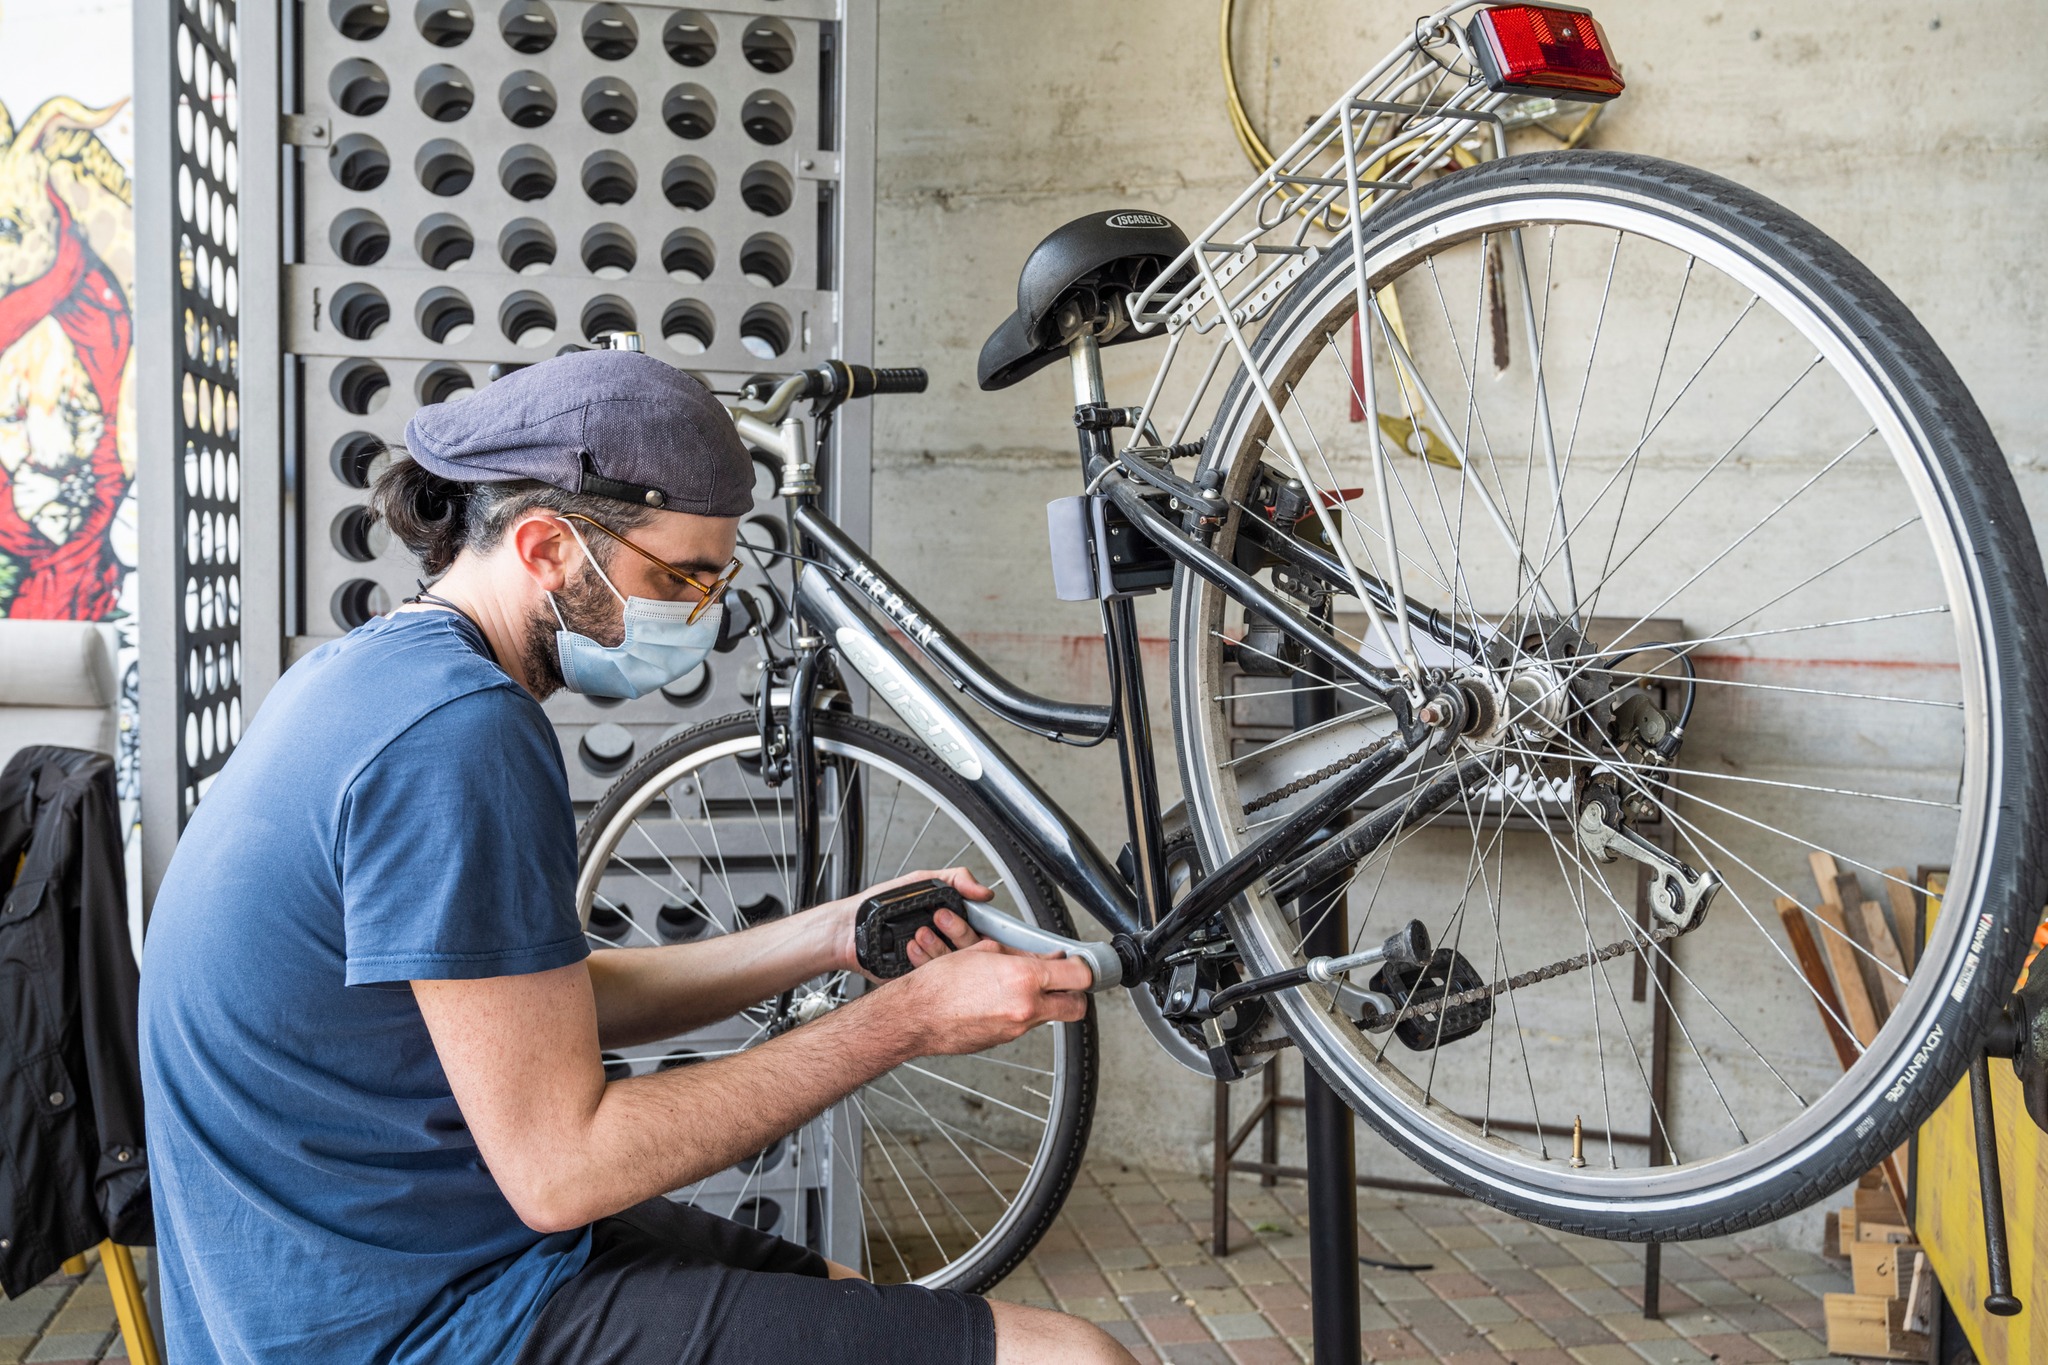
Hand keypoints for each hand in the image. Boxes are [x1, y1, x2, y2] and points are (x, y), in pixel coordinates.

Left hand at [821, 867, 991, 980]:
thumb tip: (984, 892)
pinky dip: (924, 962)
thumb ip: (955, 879)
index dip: (985, 928)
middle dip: (959, 932)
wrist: (850, 929)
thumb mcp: (920, 881)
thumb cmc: (880, 904)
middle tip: (940, 917)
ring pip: (955, 966)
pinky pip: (933, 977)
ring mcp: (934, 964)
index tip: (979, 919)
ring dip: (939, 948)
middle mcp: (946, 944)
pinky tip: (910, 948)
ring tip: (919, 933)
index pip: (983, 931)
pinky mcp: (919, 979)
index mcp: (952, 922)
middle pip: (974, 949)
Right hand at [885, 940, 1091, 1056]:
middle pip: (1076, 1006)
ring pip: (1051, 1016)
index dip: (1084, 968)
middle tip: (1066, 981)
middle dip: (1075, 993)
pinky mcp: (1005, 1041)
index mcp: (1023, 978)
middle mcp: (1026, 1007)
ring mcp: (1017, 1028)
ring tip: (1027, 987)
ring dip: (1047, 1002)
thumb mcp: (983, 954)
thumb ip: (1019, 956)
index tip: (1079, 963)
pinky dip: (1023, 1013)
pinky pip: (1026, 1025)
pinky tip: (1004, 1000)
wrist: (915, 1016)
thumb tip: (1041, 958)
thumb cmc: (940, 984)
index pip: (1078, 976)